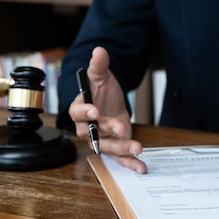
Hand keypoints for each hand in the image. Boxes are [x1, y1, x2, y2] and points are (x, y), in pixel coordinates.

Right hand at [68, 46, 146, 172]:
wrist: (110, 100)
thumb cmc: (100, 89)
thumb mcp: (101, 75)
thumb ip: (99, 65)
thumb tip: (99, 51)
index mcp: (79, 109)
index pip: (77, 112)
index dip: (85, 112)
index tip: (95, 110)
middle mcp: (88, 128)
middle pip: (93, 133)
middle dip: (108, 131)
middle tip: (121, 127)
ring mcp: (101, 139)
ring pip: (108, 147)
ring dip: (122, 149)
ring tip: (137, 148)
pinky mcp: (114, 147)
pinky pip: (119, 158)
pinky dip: (130, 163)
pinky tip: (141, 167)